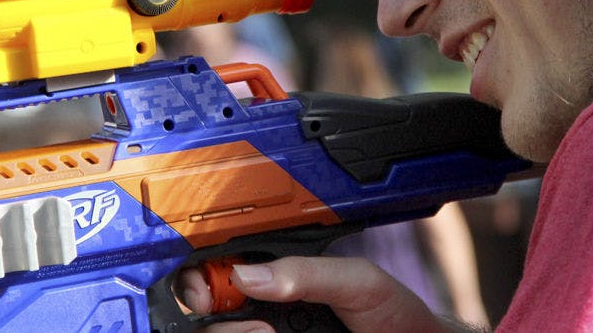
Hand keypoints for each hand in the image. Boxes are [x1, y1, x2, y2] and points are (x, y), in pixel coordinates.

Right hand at [180, 255, 472, 332]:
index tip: (203, 289)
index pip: (218, 275)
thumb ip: (307, 271)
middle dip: (214, 319)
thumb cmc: (394, 315)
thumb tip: (248, 273)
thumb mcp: (357, 281)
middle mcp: (263, 315)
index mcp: (277, 281)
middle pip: (205, 319)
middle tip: (249, 320)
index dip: (198, 280)